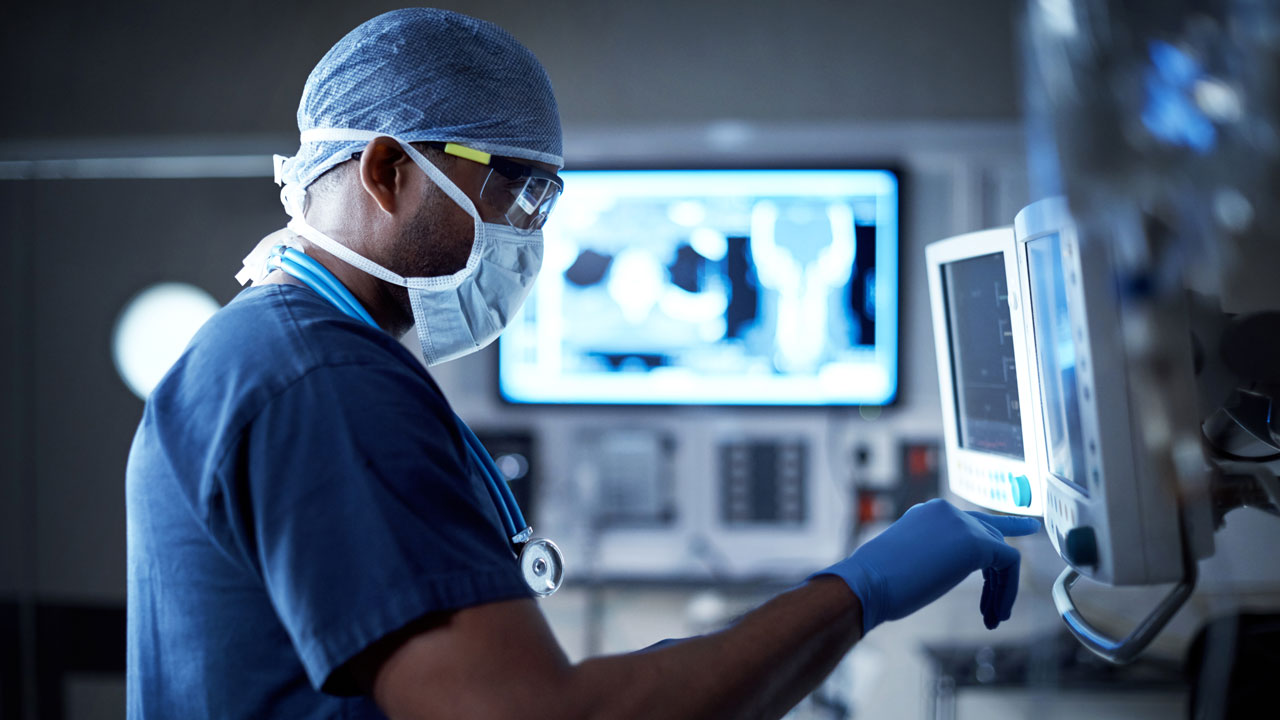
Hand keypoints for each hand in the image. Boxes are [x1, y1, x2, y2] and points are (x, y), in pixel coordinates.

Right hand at [813, 499, 1040, 633]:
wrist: (867, 582)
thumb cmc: (878, 582)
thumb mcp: (910, 559)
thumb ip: (933, 554)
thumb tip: (945, 568)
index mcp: (928, 513)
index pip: (971, 521)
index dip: (999, 531)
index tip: (1026, 528)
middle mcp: (947, 511)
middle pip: (991, 536)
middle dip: (1000, 576)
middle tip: (997, 609)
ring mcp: (962, 523)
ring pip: (1002, 553)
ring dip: (1002, 590)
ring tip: (994, 618)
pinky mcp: (975, 542)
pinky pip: (1009, 563)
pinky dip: (1008, 590)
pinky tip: (997, 613)